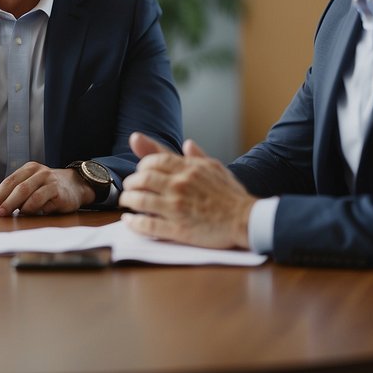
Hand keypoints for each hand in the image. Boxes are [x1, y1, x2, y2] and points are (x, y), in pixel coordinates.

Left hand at [0, 161, 88, 215]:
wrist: (76, 185)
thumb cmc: (48, 188)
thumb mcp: (30, 186)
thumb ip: (11, 194)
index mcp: (29, 169)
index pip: (10, 181)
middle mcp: (39, 172)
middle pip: (18, 187)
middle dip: (5, 201)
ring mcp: (50, 181)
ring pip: (29, 193)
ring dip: (17, 206)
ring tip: (10, 214)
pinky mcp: (59, 192)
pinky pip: (43, 200)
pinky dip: (33, 208)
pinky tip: (28, 213)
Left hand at [118, 134, 253, 248]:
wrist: (246, 220)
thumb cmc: (232, 195)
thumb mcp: (216, 168)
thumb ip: (198, 156)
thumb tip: (187, 143)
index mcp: (188, 169)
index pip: (153, 160)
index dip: (141, 166)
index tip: (140, 172)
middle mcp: (179, 185)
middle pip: (142, 179)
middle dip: (131, 183)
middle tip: (129, 187)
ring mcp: (176, 208)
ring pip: (140, 201)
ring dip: (127, 201)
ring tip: (125, 202)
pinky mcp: (178, 229)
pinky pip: (148, 225)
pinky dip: (134, 223)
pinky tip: (129, 221)